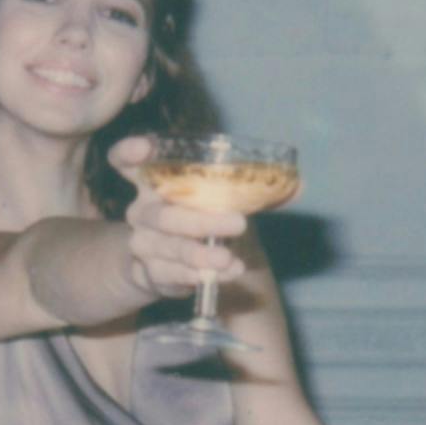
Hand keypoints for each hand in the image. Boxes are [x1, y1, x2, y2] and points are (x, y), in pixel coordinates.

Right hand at [107, 136, 246, 303]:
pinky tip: (228, 272)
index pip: (125, 162)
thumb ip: (253, 191)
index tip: (146, 149)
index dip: (130, 153)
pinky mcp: (150, 273)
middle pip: (161, 214)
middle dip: (200, 220)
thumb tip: (300, 185)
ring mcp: (142, 244)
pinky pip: (171, 275)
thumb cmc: (197, 219)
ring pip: (167, 248)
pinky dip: (200, 275)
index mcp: (151, 183)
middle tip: (239, 223)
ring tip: (228, 258)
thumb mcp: (219, 200)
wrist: (165, 265)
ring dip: (200, 254)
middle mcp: (141, 212)